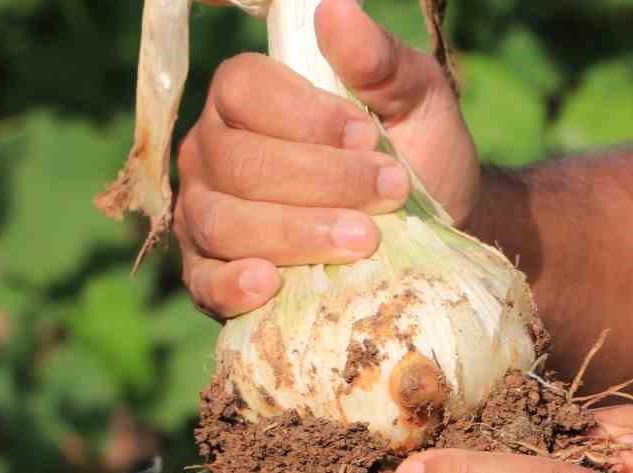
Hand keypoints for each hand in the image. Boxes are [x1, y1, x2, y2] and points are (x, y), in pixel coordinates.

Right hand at [177, 0, 478, 317]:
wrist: (430, 237)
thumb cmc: (416, 155)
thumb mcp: (416, 102)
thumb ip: (379, 62)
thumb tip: (337, 9)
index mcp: (246, 97)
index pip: (243, 90)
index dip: (304, 116)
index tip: (367, 136)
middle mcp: (212, 152)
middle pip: (237, 162)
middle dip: (317, 181)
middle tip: (388, 195)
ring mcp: (203, 214)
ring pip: (221, 220)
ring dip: (292, 233)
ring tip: (361, 242)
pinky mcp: (210, 276)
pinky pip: (202, 281)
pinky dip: (232, 285)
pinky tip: (271, 285)